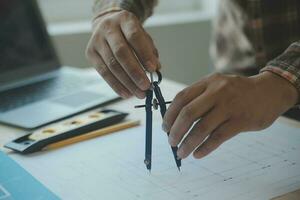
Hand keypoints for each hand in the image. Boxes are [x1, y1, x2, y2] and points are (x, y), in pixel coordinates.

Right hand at [86, 10, 159, 98]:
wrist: (108, 25)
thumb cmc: (128, 33)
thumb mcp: (142, 36)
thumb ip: (150, 51)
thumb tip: (156, 69)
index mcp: (124, 20)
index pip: (134, 37)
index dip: (144, 54)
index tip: (153, 69)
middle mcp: (108, 28)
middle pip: (121, 52)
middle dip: (135, 72)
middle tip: (146, 86)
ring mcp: (97, 40)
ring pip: (112, 65)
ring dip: (127, 82)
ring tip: (139, 93)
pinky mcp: (90, 53)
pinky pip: (103, 73)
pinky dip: (116, 85)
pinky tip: (127, 93)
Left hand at [163, 72, 298, 158]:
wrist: (270, 91)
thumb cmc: (237, 92)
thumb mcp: (217, 85)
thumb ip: (199, 97)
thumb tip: (176, 120)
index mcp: (208, 82)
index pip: (181, 98)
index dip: (169, 115)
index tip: (165, 128)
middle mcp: (217, 92)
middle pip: (188, 114)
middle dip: (176, 131)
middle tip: (171, 142)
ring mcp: (230, 106)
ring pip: (202, 128)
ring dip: (188, 143)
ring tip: (182, 153)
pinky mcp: (241, 121)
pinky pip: (218, 137)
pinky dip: (205, 148)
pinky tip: (198, 154)